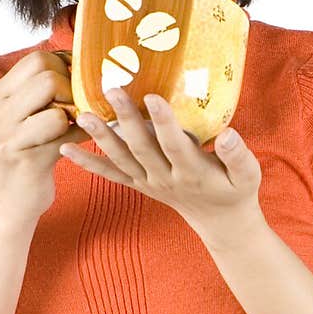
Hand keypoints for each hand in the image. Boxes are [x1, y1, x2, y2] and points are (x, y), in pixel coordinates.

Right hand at [0, 51, 92, 228]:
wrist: (10, 198)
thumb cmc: (28, 150)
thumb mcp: (26, 114)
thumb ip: (44, 90)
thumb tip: (87, 64)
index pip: (38, 59)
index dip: (65, 67)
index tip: (75, 83)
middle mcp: (0, 110)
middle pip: (48, 77)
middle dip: (72, 91)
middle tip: (77, 107)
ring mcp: (10, 135)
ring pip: (56, 108)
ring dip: (76, 115)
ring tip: (76, 123)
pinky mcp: (27, 159)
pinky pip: (65, 136)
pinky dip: (82, 134)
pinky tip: (82, 138)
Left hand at [58, 87, 263, 241]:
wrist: (220, 222)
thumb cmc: (235, 190)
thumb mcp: (248, 176)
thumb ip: (239, 155)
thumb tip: (229, 134)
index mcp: (193, 172)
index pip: (175, 145)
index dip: (164, 122)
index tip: (152, 96)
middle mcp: (165, 178)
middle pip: (142, 147)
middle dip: (126, 119)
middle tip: (111, 91)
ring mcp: (148, 182)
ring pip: (121, 159)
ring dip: (100, 138)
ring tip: (82, 116)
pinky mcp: (137, 184)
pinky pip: (109, 175)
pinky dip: (87, 163)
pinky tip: (64, 149)